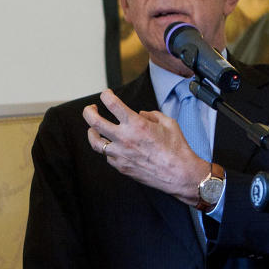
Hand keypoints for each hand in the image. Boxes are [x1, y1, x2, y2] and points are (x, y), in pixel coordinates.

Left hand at [83, 89, 208, 204]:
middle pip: (94, 122)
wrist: (179, 174)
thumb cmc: (176, 149)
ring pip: (95, 142)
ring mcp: (120, 154)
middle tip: (90, 109)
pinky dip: (107, 149)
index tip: (106, 94)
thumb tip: (140, 114)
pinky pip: (107, 156)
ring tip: (92, 128)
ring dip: (91, 133)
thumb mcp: (168, 123)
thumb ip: (151, 115)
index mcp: (136, 125)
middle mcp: (124, 139)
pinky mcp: (121, 167)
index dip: (106, 95)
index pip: (112, 104)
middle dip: (88, 112)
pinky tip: (111, 146)